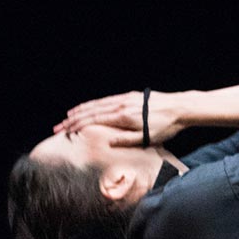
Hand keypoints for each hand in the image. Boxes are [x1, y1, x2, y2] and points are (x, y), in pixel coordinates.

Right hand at [53, 90, 185, 146]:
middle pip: (92, 111)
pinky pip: (107, 100)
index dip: (77, 126)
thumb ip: (126, 141)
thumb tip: (108, 142)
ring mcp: (125, 99)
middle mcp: (120, 105)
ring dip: (81, 110)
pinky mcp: (130, 96)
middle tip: (59, 126)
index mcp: (122, 117)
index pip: (94, 121)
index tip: (65, 131)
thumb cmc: (165, 127)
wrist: (179, 108)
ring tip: (68, 115)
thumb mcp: (147, 139)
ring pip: (98, 104)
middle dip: (73, 119)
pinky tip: (90, 107)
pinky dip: (95, 103)